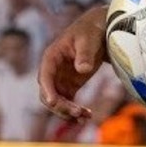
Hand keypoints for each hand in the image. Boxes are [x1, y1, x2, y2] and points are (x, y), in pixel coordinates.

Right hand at [38, 5, 107, 121]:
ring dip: (68, 112)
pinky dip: (75, 111)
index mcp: (51, 57)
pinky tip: (87, 116)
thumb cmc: (91, 31)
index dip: (47, 90)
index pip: (44, 76)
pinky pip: (68, 102)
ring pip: (57, 102)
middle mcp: (52, 71)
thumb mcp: (88, 39)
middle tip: (77, 112)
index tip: (54, 102)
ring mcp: (60, 80)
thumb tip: (82, 69)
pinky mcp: (70, 86)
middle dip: (60, 105)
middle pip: (48, 94)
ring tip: (85, 116)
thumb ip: (85, 53)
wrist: (101, 30)